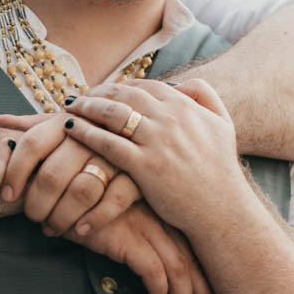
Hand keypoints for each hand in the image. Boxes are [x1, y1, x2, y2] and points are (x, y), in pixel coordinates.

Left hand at [0, 111, 142, 236]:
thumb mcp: (68, 122)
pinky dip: (94, 219)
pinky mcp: (140, 173)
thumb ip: (33, 125)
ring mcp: (117, 153)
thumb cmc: (98, 131)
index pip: (31, 145)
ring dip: (62, 216)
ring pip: (81, 191)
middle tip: (33, 218)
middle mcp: (90, 133)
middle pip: (52, 174)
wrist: (154, 131)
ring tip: (53, 228)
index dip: (14, 173)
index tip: (8, 195)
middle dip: (37, 204)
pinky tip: (81, 229)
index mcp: (67, 120)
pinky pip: (113, 201)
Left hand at [64, 80, 245, 239]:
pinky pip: (107, 143)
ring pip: (112, 113)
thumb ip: (205, 97)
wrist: (221, 209)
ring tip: (70, 108)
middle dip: (97, 92)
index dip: (119, 85)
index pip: (143, 85)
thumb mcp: (223, 124)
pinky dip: (85, 132)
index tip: (103, 90)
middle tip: (79, 96)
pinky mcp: (145, 166)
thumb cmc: (220, 170)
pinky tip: (70, 129)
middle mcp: (170, 117)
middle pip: (123, 94)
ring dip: (87, 107)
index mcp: (185, 105)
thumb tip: (181, 84)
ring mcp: (157, 141)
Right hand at [73, 202, 214, 293]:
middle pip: (192, 258)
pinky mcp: (125, 235)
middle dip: (203, 292)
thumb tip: (154, 264)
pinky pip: (152, 269)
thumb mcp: (120, 212)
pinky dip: (159, 289)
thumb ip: (138, 228)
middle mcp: (159, 215)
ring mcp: (144, 224)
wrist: (57, 187)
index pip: (193, 245)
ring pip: (178, 266)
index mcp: (162, 208)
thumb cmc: (85, 201)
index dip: (205, 274)